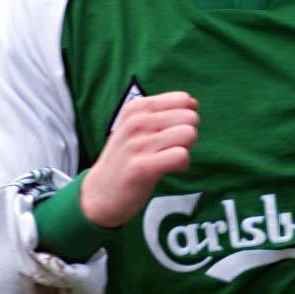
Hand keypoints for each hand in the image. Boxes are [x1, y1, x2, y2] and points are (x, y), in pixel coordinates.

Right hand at [80, 92, 198, 227]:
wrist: (100, 193)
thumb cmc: (127, 158)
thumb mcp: (138, 126)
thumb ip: (165, 112)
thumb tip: (194, 103)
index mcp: (136, 108)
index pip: (183, 100)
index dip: (185, 118)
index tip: (169, 132)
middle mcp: (136, 122)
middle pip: (190, 117)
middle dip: (188, 134)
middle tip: (169, 148)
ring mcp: (137, 144)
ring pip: (188, 134)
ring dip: (185, 149)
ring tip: (168, 158)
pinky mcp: (142, 167)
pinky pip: (181, 156)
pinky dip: (182, 165)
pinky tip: (169, 170)